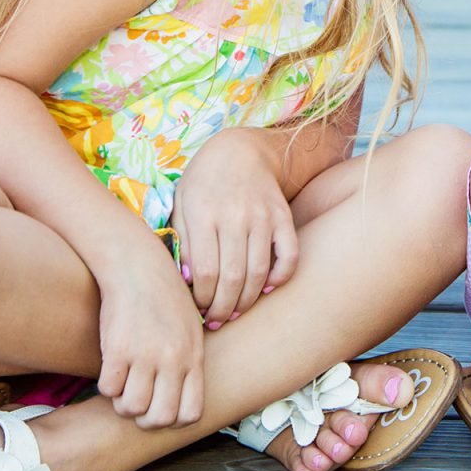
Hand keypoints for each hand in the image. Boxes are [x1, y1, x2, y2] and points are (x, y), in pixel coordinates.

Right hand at [96, 246, 206, 428]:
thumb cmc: (163, 296)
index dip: (173, 419)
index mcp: (193, 356)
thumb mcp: (189, 327)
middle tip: (137, 401)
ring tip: (123, 383)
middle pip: (159, 419)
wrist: (137, 265)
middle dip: (145, 419)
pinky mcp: (117, 348)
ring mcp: (145, 355)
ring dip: (123, 402)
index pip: (190, 414)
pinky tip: (110, 368)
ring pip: (131, 407)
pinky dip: (106, 385)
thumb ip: (188, 360)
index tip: (161, 407)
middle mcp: (173, 359)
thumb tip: (180, 397)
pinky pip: (108, 388)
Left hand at [170, 127, 299, 327]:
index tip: (198, 309)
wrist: (241, 150)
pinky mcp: (283, 217)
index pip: (205, 272)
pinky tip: (266, 289)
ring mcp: (262, 217)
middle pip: (231, 278)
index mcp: (203, 214)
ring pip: (258, 273)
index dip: (202, 299)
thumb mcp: (181, 203)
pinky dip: (280, 278)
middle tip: (216, 320)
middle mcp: (235, 216)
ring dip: (247, 301)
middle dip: (223, 308)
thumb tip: (189, 281)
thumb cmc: (203, 181)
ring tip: (235, 312)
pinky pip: (289, 256)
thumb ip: (182, 240)